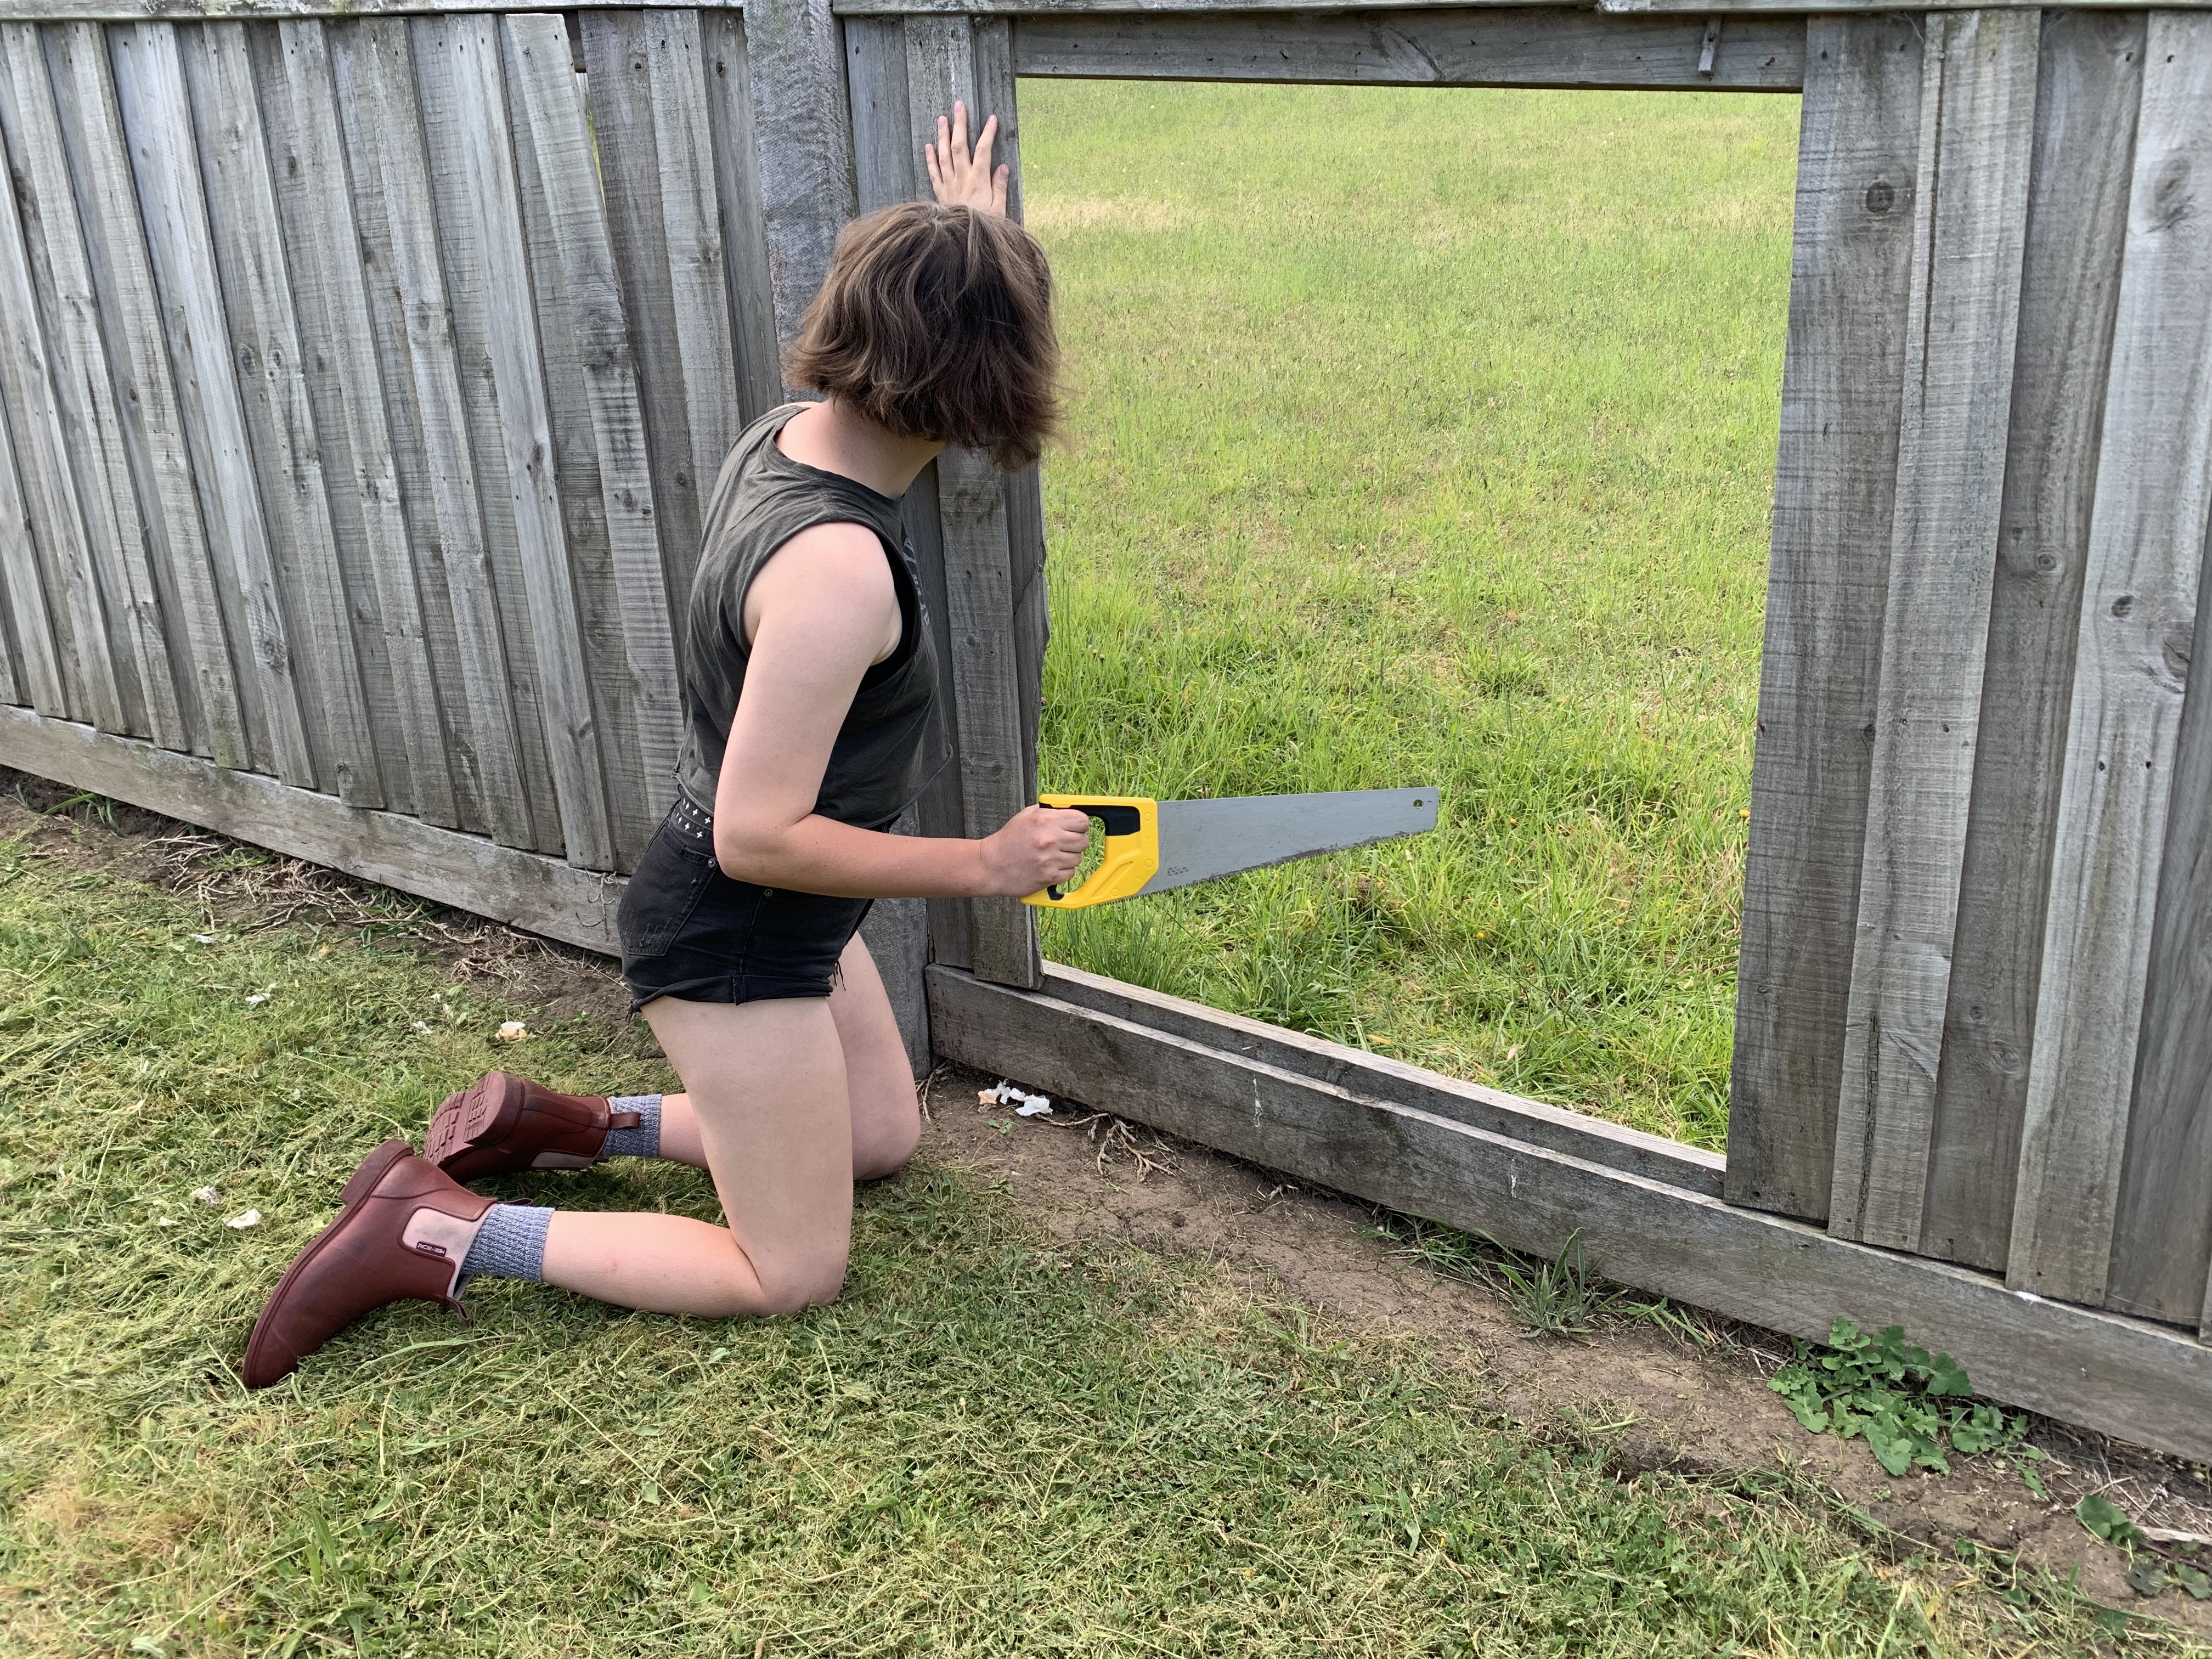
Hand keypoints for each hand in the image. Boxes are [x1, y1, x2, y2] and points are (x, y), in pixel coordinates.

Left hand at [926, 100, 1007, 216]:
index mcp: (979, 181)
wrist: (962, 243)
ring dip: (943, 135)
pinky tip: (929, 145)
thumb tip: (1003, 167)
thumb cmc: (984, 227)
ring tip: (942, 118)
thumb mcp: (999, 209)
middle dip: (960, 124)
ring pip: (944, 155)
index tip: (992, 119)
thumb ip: (1000, 187)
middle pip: (960, 146)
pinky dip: (930, 158)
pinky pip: (933, 173)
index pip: (984, 150)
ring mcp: (949, 185)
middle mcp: (962, 179)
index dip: (988, 133)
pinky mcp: (940, 193)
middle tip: (959, 106)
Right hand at [976, 805, 1089, 895]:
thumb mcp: (1025, 816)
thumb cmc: (1007, 841)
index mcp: (1045, 820)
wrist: (990, 865)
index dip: (1080, 825)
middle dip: (1076, 842)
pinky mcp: (1049, 876)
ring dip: (1069, 858)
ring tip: (1053, 856)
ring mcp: (1050, 859)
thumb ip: (1048, 811)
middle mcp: (1050, 839)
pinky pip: (1070, 873)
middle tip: (1063, 843)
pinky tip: (1050, 866)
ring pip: (1078, 858)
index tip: (1075, 828)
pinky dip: (1063, 871)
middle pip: (1084, 841)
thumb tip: (1068, 810)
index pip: (1082, 821)